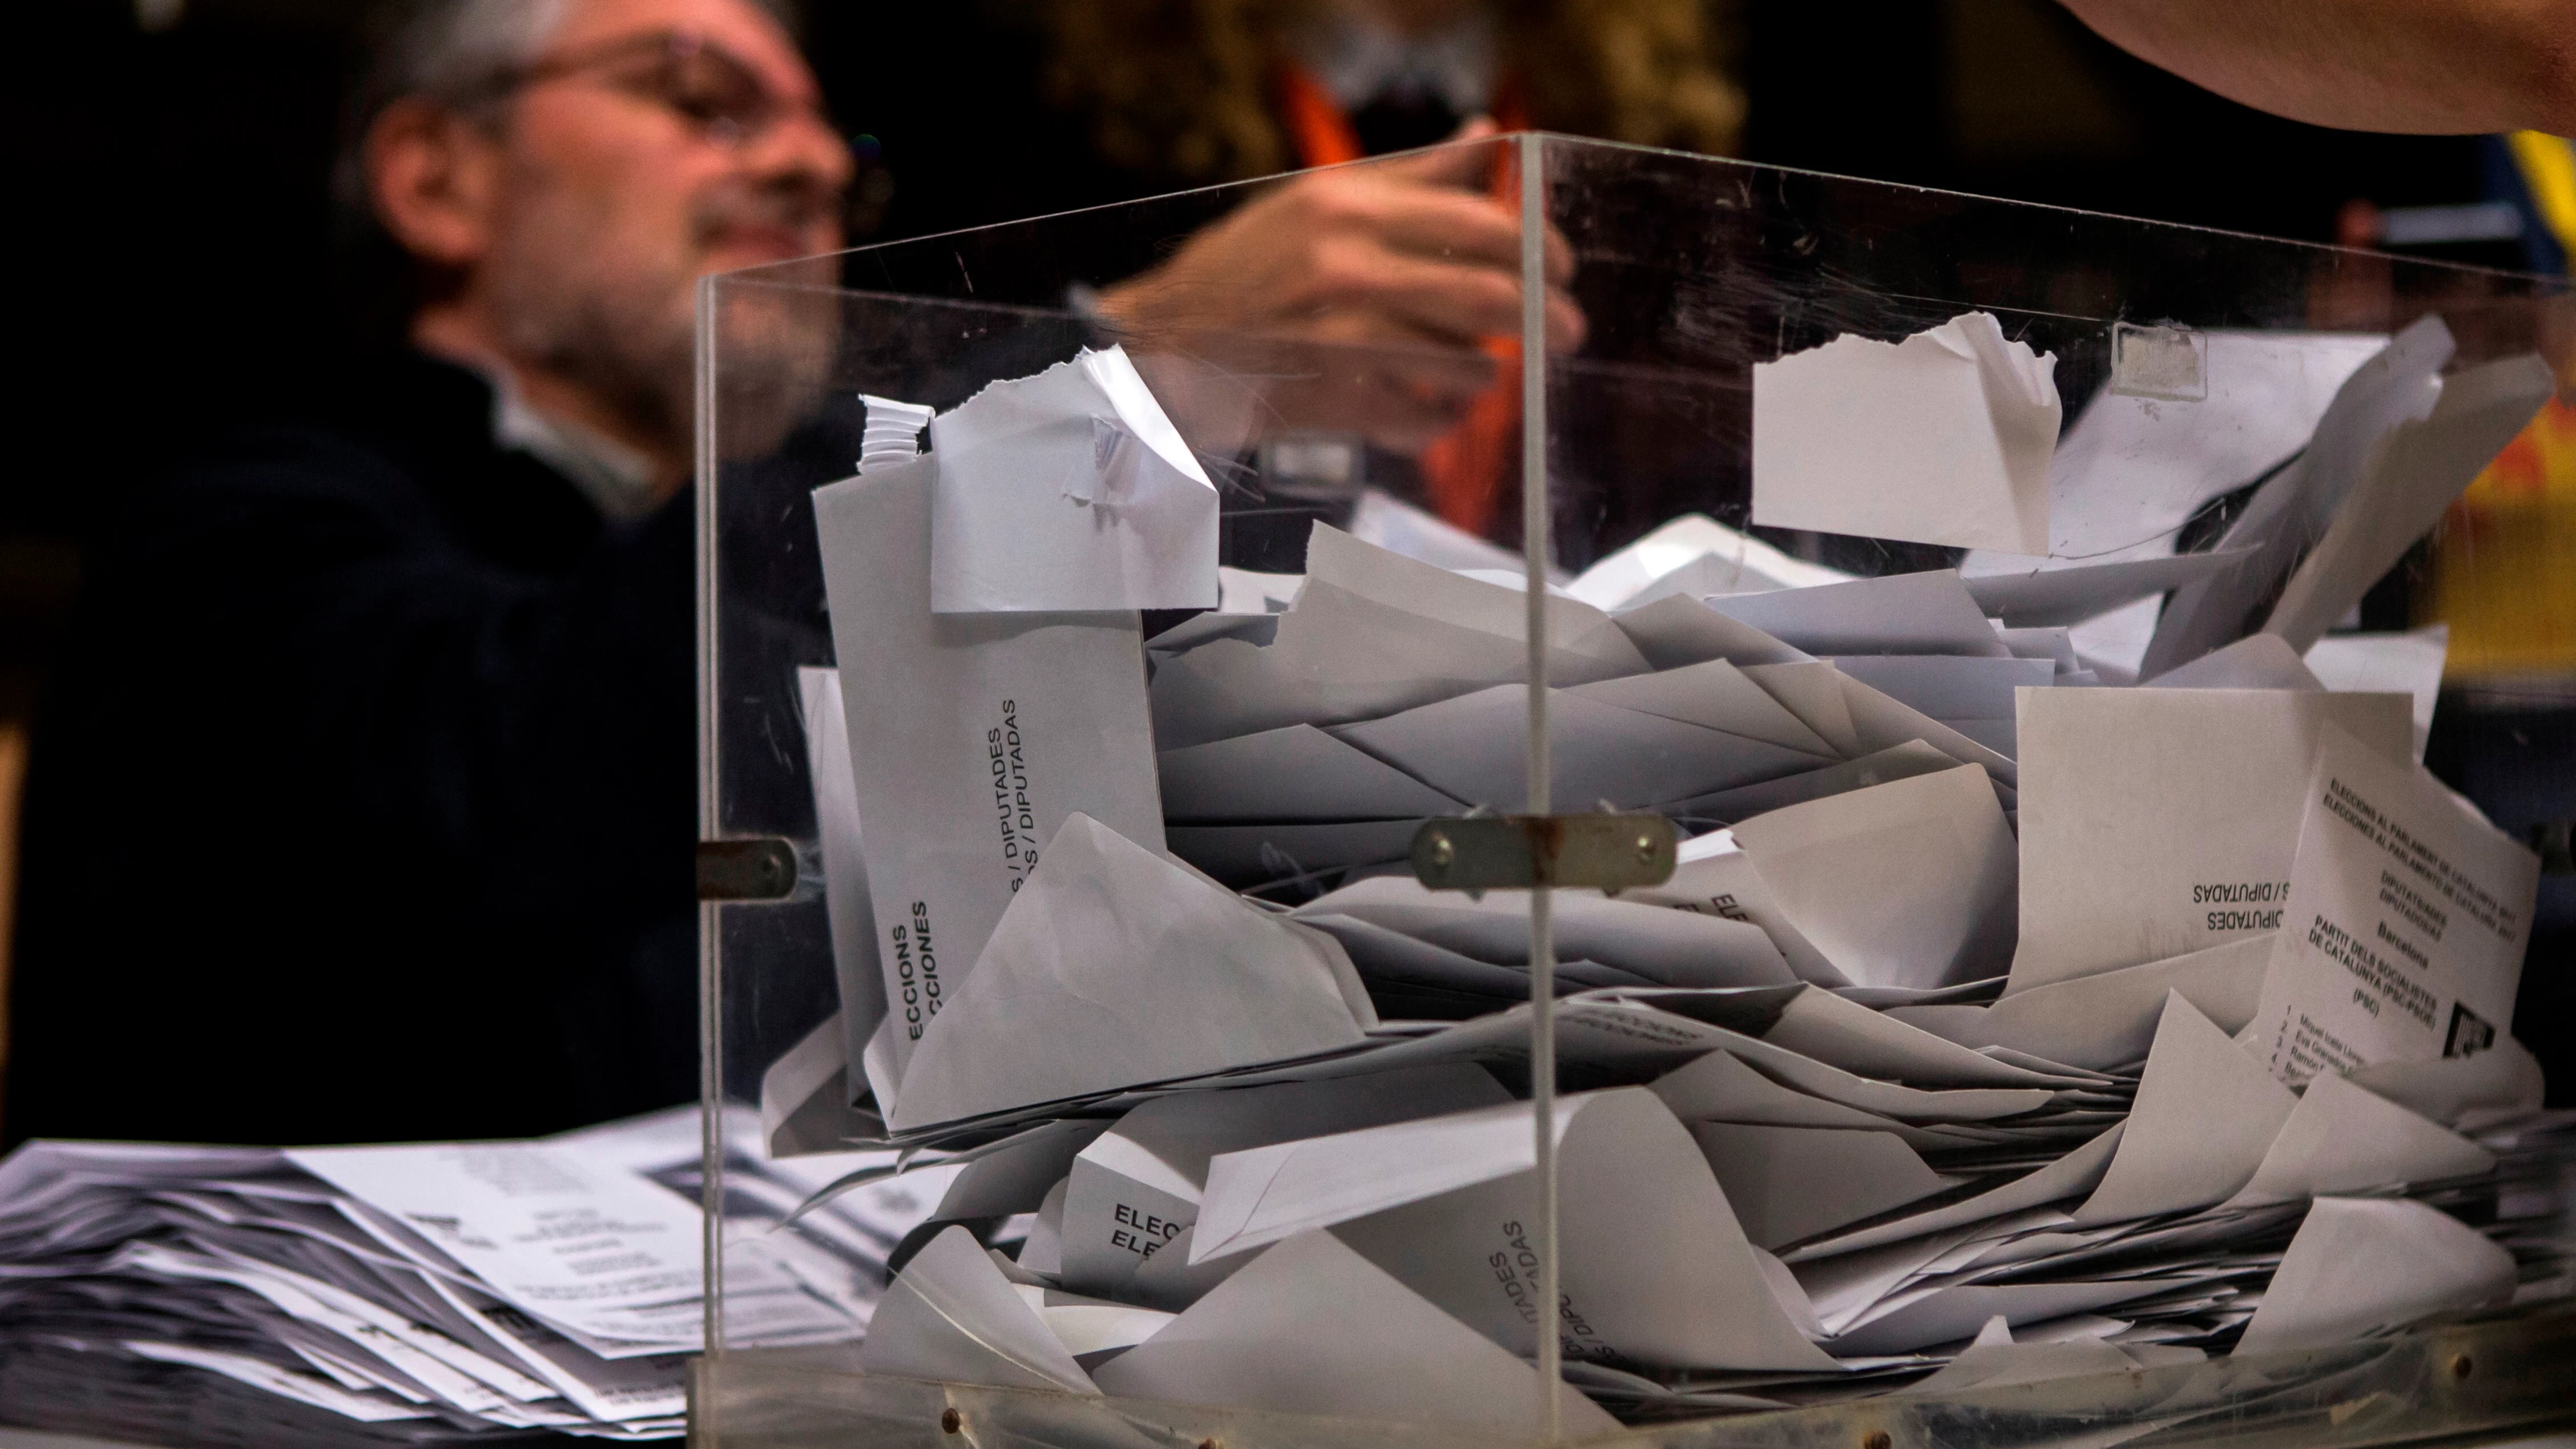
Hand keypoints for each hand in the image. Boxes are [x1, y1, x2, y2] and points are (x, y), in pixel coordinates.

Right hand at [1094, 122, 1584, 452]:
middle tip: (1569, 333)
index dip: (1542, 248)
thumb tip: (1485, 136)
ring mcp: (1344, 342)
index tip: (1565, 268)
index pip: (1482, 225)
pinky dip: (1444, 420)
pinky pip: (1429, 420)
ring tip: (1477, 371)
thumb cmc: (1242, 274)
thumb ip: (1410, 176)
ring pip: (1467, 366)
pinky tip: (1436, 409)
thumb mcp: (1316, 204)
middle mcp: (1349, 269)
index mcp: (1349, 208)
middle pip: (1492, 299)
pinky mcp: (1337, 404)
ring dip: (1486, 374)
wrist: (1162, 351)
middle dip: (1548, 320)